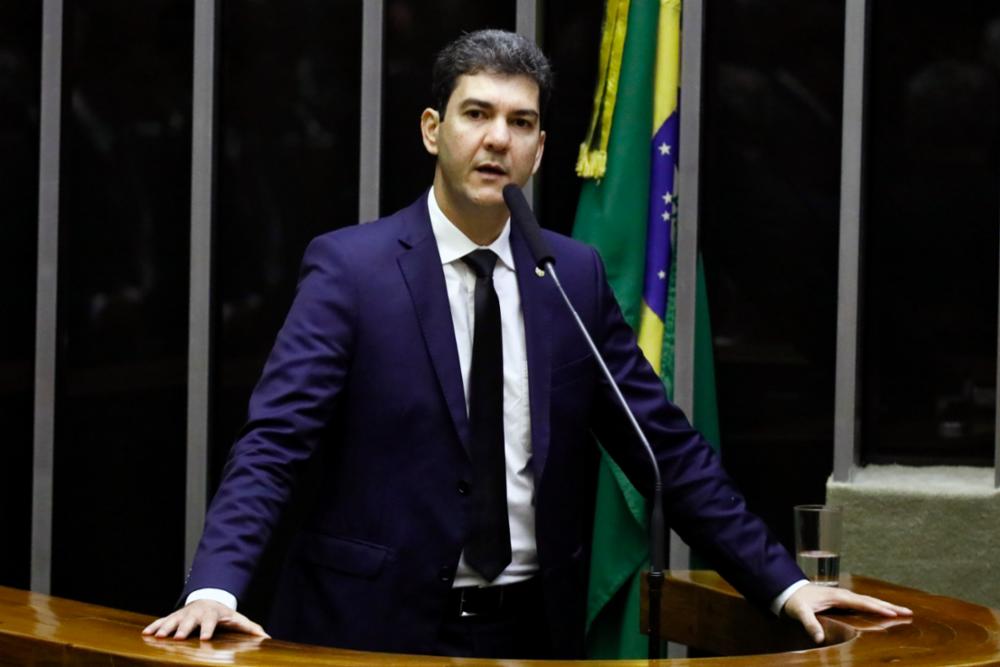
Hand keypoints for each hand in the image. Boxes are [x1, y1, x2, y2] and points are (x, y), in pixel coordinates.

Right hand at [141, 599, 269, 640]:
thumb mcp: (238, 619)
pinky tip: (146, 634)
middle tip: (178, 638)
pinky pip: (163, 621)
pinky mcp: (175, 616)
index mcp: (212, 615)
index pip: (210, 622)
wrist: (210, 599)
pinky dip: (155, 626)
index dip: (208, 629)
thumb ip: (250, 628)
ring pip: (173, 620)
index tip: (204, 638)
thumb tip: (266, 637)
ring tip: (157, 637)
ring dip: (165, 628)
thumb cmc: (224, 614)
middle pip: (189, 621)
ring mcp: (184, 614)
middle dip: (183, 629)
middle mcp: (196, 613)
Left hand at [783, 584, 911, 643]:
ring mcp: (843, 596)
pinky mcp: (841, 600)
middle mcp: (844, 594)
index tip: (895, 614)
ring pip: (868, 601)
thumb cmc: (795, 600)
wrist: (787, 589)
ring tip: (902, 611)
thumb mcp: (799, 612)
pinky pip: (862, 603)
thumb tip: (819, 638)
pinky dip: (875, 606)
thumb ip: (809, 624)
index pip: (862, 603)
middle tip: (909, 612)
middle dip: (889, 606)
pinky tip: (881, 611)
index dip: (878, 609)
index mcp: (838, 596)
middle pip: (871, 600)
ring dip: (885, 605)